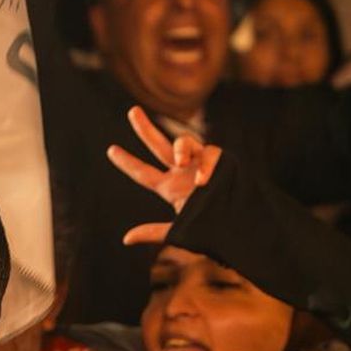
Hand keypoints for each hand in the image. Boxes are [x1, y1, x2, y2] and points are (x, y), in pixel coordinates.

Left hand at [106, 106, 220, 244]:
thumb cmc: (210, 232)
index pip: (142, 172)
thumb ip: (153, 232)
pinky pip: (210, 154)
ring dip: (181, 148)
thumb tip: (125, 239)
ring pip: (184, 142)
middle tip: (132, 111)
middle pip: (158, 145)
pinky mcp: (220, 161)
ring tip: (180, 161)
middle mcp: (182, 172)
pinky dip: (206, 165)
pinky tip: (203, 180)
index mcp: (169, 187)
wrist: (239, 230)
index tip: (110, 150)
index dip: (127, 162)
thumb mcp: (179, 232)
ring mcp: (200, 164)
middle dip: (145, 128)